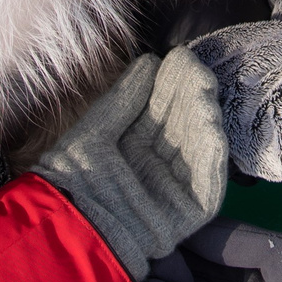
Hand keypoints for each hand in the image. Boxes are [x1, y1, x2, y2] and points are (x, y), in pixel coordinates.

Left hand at [26, 50, 229, 279]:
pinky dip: (212, 155)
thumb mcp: (95, 129)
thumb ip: (123, 98)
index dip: (171, 86)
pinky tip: (212, 126)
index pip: (160, 114)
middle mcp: (155, 169)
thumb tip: (149, 60)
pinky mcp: (189, 214)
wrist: (69, 223)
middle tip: (197, 68)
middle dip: (190, 97)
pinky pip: (207, 183)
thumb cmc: (73, 178)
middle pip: (182, 128)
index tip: (180, 57)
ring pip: (198, 150)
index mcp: (132, 151)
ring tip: (203, 89)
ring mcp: (173, 191)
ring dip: (205, 119)